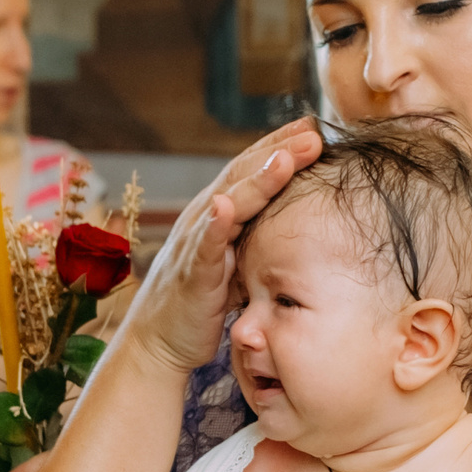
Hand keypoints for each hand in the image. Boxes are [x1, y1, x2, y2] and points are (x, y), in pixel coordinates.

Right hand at [120, 118, 322, 373]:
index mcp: (218, 215)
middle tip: (313, 133)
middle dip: (277, 152)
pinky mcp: (192, 275)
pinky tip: (225, 206)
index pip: (250, 171)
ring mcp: (195, 245)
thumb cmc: (200, 304)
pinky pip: (203, 246)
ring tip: (283, 159)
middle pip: (242, 176)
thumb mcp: (235, 264)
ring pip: (227, 203)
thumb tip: (292, 225)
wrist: (159, 343)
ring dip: (255, 180)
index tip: (311, 128)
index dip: (278, 147)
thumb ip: (254, 239)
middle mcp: (204, 220)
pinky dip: (214, 225)